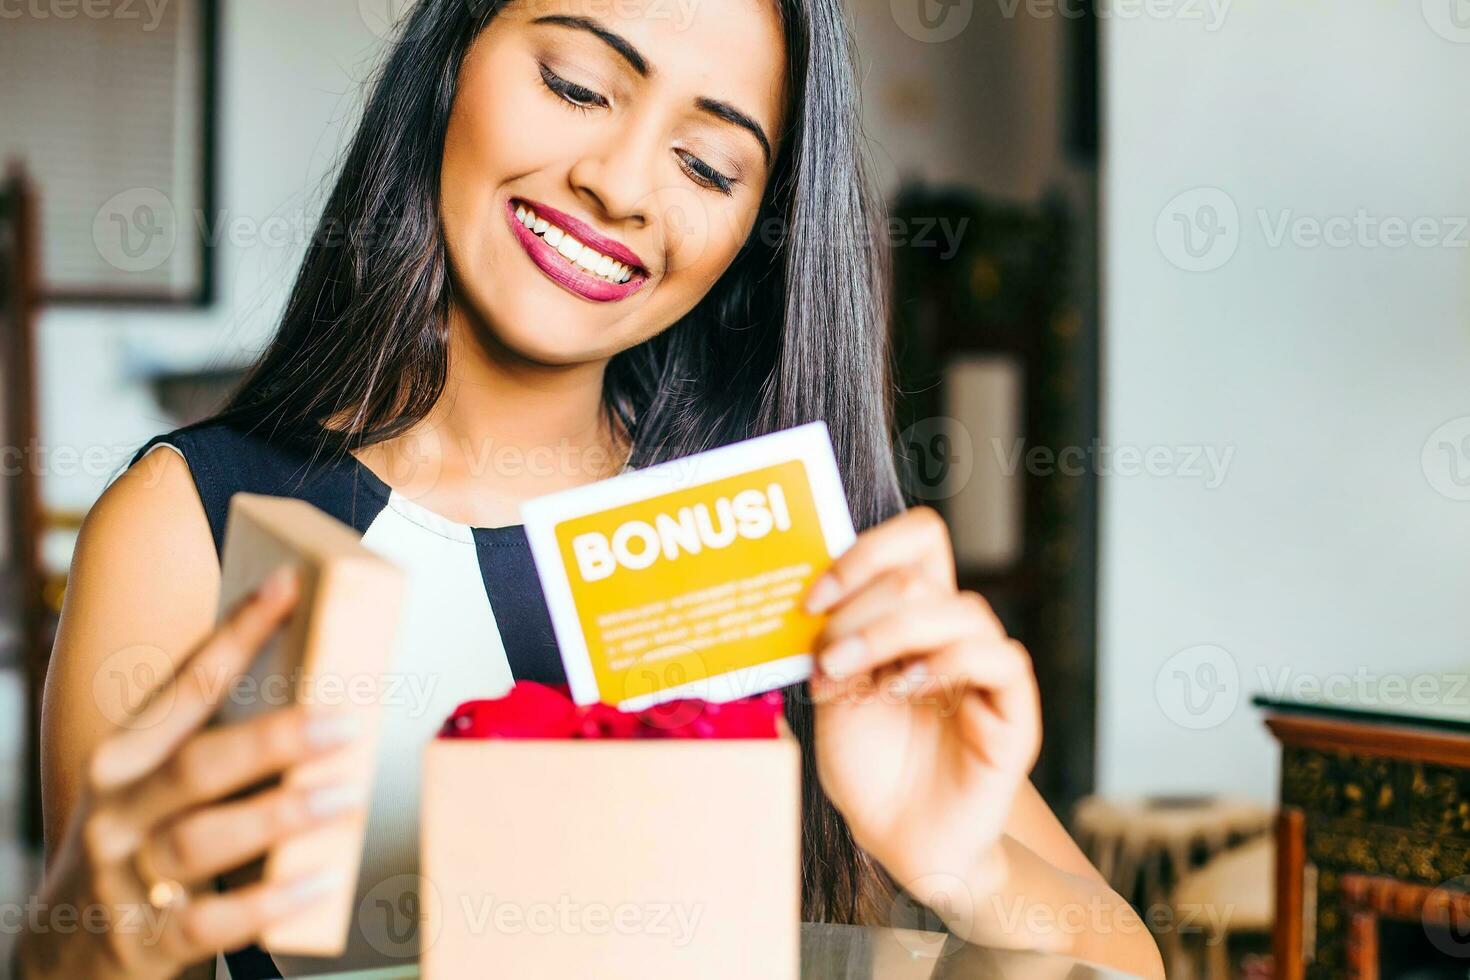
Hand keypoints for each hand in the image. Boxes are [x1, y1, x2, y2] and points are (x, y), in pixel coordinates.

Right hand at [18, 568, 365, 979]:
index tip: (288, 586)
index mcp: (125, 759)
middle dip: (275, 738)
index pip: (187, 684)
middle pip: (198, 764)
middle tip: (347, 722)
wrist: (64, 958)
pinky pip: (210, 921)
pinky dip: (268, 902)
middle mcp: (118, 813)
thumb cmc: (142, 850)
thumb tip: (318, 688)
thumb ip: (212, 746)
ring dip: (281, 814)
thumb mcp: (155, 791)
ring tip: (346, 796)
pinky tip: (318, 881)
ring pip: (205, 839)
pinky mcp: (144, 943)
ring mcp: (126, 881)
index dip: (238, 633)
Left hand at [804, 506, 1040, 899]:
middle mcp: (953, 634)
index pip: (917, 541)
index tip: (814, 598)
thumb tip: (812, 602)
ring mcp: (986, 670)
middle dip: (860, 607)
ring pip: (961, 609)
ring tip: (849, 673)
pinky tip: (904, 689)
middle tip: (826, 654)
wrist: (896, 838)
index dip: (868, 550)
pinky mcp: (1012, 713)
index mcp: (912, 617)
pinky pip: (999, 660)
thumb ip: (829, 647)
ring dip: (891, 633)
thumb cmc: (868, 766)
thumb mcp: (832, 697)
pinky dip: (947, 663)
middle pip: (923, 574)